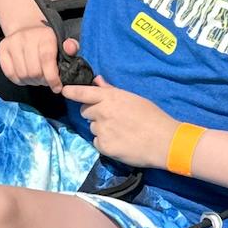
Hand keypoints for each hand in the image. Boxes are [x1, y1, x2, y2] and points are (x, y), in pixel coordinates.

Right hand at [0, 23, 70, 88]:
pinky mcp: (2, 49)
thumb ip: (71, 47)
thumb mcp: (62, 42)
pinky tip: (26, 76)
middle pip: (34, 71)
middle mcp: (26, 37)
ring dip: (31, 82)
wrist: (26, 27)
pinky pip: (10, 74)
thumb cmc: (46, 41)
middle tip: (45, 80)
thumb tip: (70, 48)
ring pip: (22, 75)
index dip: (52, 78)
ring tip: (36, 78)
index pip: (47, 60)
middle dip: (42, 81)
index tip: (57, 87)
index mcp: (45, 35)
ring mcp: (12, 43)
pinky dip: (20, 80)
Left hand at [62, 76, 178, 168]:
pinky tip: (120, 142)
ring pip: (92, 128)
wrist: (163, 141)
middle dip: (93, 113)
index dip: (72, 92)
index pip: (84, 93)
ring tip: (120, 131)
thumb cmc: (152, 117)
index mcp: (110, 98)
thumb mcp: (133, 99)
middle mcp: (102, 112)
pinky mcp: (104, 146)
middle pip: (85, 111)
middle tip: (110, 117)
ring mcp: (102, 130)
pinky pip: (97, 142)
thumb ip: (112, 91)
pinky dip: (105, 143)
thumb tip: (97, 81)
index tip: (64, 91)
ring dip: (101, 129)